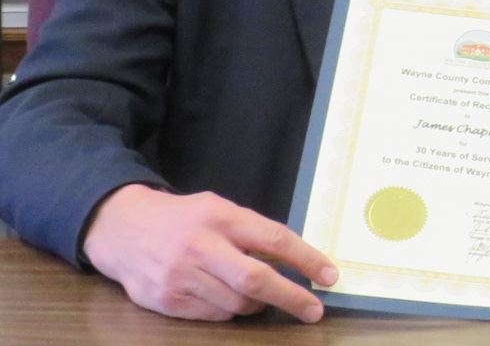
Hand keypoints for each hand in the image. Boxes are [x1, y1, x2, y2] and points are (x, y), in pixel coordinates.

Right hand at [82, 185, 336, 322]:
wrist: (123, 230)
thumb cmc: (183, 219)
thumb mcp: (218, 209)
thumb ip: (251, 231)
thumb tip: (294, 259)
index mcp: (221, 216)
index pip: (274, 239)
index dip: (306, 259)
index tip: (329, 276)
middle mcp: (201, 246)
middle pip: (255, 279)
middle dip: (291, 296)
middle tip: (314, 309)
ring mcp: (181, 277)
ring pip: (236, 304)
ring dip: (257, 304)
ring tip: (259, 295)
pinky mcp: (166, 301)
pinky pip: (213, 316)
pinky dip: (230, 311)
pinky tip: (228, 298)